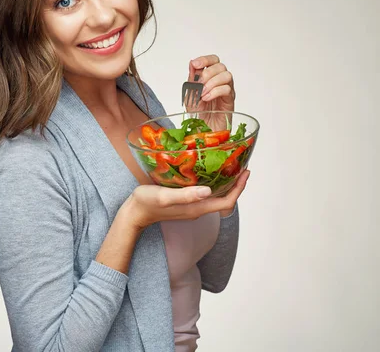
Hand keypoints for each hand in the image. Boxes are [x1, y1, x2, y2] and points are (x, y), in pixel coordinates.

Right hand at [121, 170, 249, 230]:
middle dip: (236, 185)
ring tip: (229, 166)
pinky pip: (206, 195)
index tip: (245, 172)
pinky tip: (209, 171)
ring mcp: (192, 207)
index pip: (226, 202)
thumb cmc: (147, 203)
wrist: (134, 214)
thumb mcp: (165, 196)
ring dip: (226, 184)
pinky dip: (214, 183)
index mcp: (196, 208)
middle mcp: (197, 210)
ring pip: (216, 197)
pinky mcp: (185, 203)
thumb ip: (186, 195)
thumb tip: (209, 191)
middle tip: (241, 165)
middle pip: (224, 200)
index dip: (239, 189)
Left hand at [186, 54, 235, 130]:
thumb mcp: (190, 94)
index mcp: (209, 78)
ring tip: (203, 93)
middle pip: (220, 65)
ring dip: (212, 82)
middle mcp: (220, 82)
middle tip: (199, 84)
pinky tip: (207, 98)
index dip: (205, 59)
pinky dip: (215, 92)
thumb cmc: (198, 114)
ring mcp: (226, 91)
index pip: (213, 60)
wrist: (203, 131)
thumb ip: (192, 79)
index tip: (195, 64)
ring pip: (226, 75)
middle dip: (208, 72)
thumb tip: (192, 64)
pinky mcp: (230, 100)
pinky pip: (227, 89)